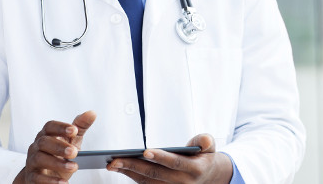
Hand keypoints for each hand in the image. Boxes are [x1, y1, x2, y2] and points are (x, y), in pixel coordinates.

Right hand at [13, 110, 96, 183]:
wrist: (45, 174)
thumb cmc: (60, 153)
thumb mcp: (72, 140)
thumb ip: (81, 126)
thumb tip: (92, 113)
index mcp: (46, 135)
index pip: (49, 126)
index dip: (61, 127)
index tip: (74, 130)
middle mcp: (36, 146)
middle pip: (44, 142)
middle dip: (59, 146)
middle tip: (75, 152)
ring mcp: (32, 161)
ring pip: (39, 159)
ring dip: (57, 163)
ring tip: (73, 167)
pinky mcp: (31, 177)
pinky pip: (37, 178)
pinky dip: (50, 181)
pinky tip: (63, 182)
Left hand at [107, 134, 232, 183]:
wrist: (208, 177)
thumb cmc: (204, 156)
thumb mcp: (209, 147)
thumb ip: (205, 142)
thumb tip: (205, 141)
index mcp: (195, 169)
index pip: (176, 163)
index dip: (161, 157)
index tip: (145, 151)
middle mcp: (183, 182)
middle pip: (156, 174)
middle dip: (134, 166)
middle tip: (116, 159)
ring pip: (147, 182)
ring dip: (129, 173)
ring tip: (113, 163)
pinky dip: (133, 176)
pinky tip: (121, 168)